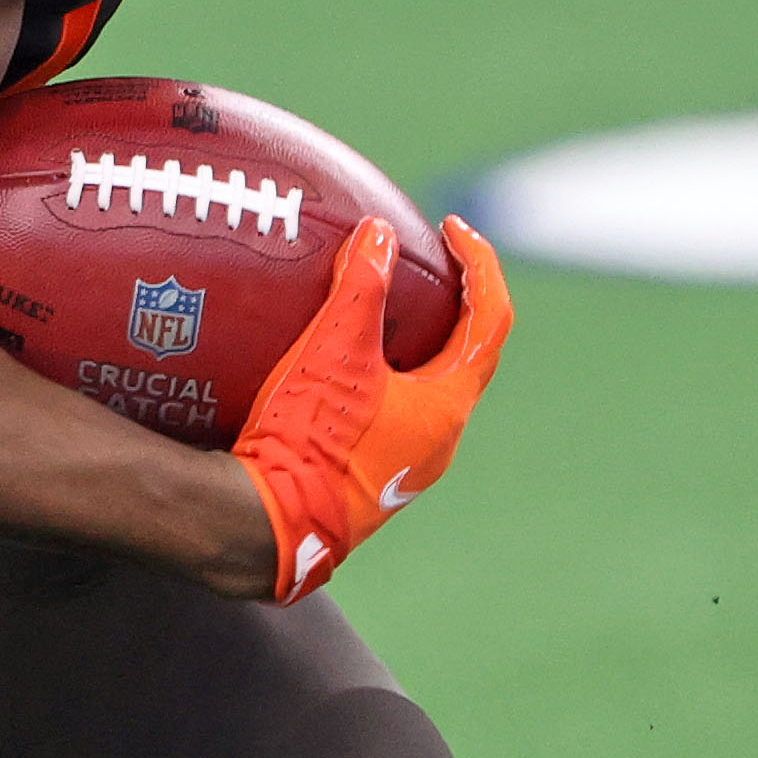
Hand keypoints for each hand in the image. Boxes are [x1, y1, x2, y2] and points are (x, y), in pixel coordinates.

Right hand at [231, 216, 512, 601]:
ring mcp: (406, 467)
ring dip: (414, 347)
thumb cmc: (310, 440)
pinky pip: (392, 416)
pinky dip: (381, 380)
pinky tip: (335, 371)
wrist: (268, 527)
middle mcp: (439, 441)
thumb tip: (379, 232)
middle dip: (451, 306)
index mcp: (447, 407)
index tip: (453, 229)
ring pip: (427, 391)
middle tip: (424, 265)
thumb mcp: (333, 351)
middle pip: (464, 357)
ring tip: (380, 312)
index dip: (479, 265)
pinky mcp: (371, 482)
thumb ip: (360, 285)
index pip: (489, 320)